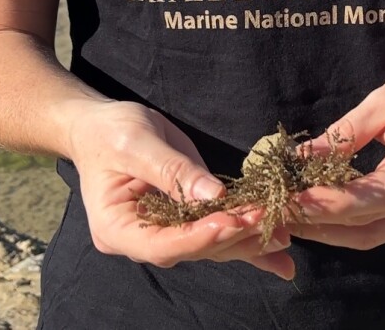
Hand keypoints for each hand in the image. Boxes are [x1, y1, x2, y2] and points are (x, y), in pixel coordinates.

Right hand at [66, 99, 294, 278]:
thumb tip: (213, 195)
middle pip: (192, 248)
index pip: (163, 244)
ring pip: (209, 245)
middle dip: (233, 236)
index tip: (232, 222)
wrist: (99, 126)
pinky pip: (215, 232)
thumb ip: (172, 170)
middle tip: (269, 222)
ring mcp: (163, 232)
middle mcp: (142, 239)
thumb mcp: (136, 142)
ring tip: (285, 237)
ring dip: (247, 240)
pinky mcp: (182, 218)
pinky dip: (245, 239)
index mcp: (117, 229)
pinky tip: (279, 257)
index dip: (200, 236)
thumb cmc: (109, 132)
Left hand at [292, 54, 384, 250]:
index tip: (295, 198)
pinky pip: (382, 229)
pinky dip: (346, 226)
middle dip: (320, 221)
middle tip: (276, 211)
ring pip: (373, 234)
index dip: (336, 202)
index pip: (382, 192)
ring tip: (287, 217)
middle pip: (372, 220)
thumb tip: (301, 157)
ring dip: (329, 231)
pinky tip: (316, 214)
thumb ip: (347, 131)